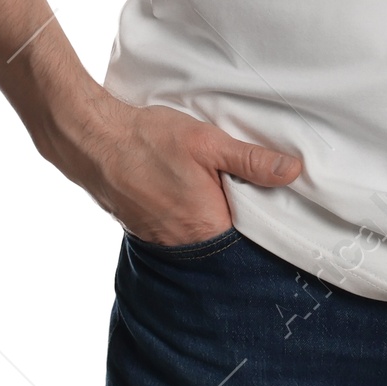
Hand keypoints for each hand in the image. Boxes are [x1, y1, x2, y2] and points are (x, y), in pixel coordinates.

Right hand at [45, 92, 302, 246]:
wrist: (93, 142)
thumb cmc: (149, 141)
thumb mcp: (208, 142)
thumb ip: (251, 160)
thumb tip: (293, 171)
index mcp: (207, 227)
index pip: (251, 236)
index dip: (264, 217)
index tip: (276, 199)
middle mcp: (185, 244)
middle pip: (227, 237)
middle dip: (238, 215)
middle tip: (243, 185)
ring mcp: (162, 240)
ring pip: (202, 232)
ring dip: (211, 212)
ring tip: (215, 185)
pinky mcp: (146, 230)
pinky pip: (179, 228)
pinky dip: (188, 212)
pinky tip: (187, 189)